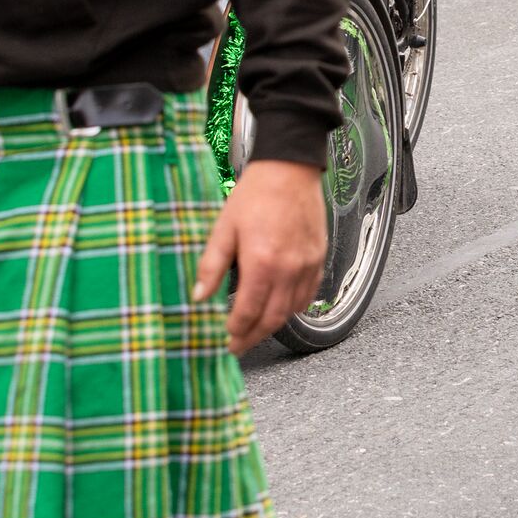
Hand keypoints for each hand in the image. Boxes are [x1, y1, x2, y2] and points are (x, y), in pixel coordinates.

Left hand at [192, 159, 323, 354]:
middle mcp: (289, 269)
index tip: (221, 340)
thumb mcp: (223, 229)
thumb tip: (198, 298)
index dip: (233, 332)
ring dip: (271, 326)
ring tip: (253, 332)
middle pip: (271, 319)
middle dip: (251, 338)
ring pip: (291, 311)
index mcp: (262, 262)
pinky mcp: (319, 258)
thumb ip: (211, 267)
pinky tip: (279, 309)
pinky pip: (308, 294)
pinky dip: (293, 308)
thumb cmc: (254, 195)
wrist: (289, 170)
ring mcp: (308, 264)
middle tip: (235, 347)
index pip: (247, 312)